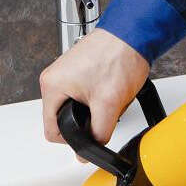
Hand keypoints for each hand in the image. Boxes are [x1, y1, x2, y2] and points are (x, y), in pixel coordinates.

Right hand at [40, 28, 149, 148]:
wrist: (134, 33)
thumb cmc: (119, 56)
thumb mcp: (108, 104)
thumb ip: (97, 133)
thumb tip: (87, 152)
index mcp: (52, 86)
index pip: (52, 131)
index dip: (73, 139)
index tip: (90, 136)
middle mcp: (54, 78)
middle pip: (64, 119)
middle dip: (87, 121)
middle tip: (105, 112)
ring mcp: (67, 72)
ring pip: (76, 107)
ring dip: (95, 109)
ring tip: (110, 97)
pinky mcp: (80, 69)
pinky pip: (85, 94)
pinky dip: (99, 97)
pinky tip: (112, 89)